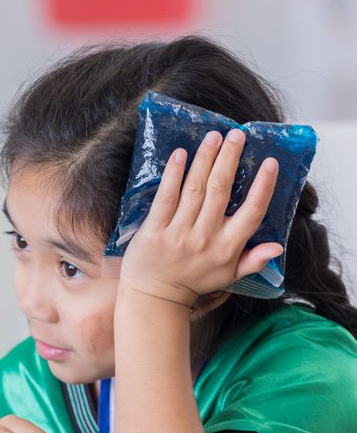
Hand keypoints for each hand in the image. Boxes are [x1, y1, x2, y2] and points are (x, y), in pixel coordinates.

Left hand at [119, 129, 281, 307]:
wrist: (154, 297)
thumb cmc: (193, 282)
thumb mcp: (228, 276)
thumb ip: (253, 261)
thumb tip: (278, 247)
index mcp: (227, 248)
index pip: (251, 213)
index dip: (263, 187)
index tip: (269, 162)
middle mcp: (204, 238)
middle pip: (221, 191)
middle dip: (230, 159)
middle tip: (237, 135)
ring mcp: (178, 234)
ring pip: (195, 189)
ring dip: (205, 159)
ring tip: (214, 136)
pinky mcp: (154, 231)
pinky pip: (165, 198)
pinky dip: (173, 175)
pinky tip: (180, 154)